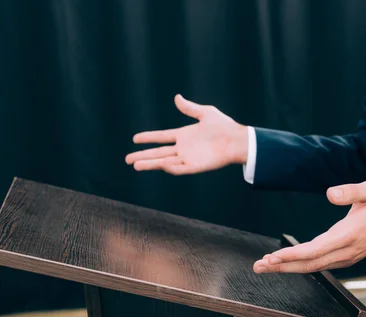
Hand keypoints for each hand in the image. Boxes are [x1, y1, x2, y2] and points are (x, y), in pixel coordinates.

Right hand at [125, 94, 248, 174]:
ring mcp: (188, 158)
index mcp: (184, 135)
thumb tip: (176, 98)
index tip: (134, 139)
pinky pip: (180, 168)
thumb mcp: (205, 113)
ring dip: (151, 164)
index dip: (148, 138)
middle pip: (158, 153)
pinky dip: (170, 168)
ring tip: (136, 166)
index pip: (161, 137)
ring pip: (165, 162)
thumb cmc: (224, 126)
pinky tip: (160, 165)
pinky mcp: (196, 166)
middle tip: (127, 159)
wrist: (237, 140)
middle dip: (143, 156)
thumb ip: (190, 108)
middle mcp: (183, 148)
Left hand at [253, 181, 365, 273]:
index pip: (316, 250)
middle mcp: (346, 251)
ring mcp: (346, 257)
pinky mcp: (345, 257)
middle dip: (282, 266)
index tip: (274, 256)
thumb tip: (330, 194)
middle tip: (259, 266)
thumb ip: (351, 191)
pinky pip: (319, 265)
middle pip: (309, 264)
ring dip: (288, 267)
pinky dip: (300, 265)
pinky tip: (286, 263)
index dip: (293, 255)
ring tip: (266, 266)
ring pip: (313, 267)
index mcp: (349, 235)